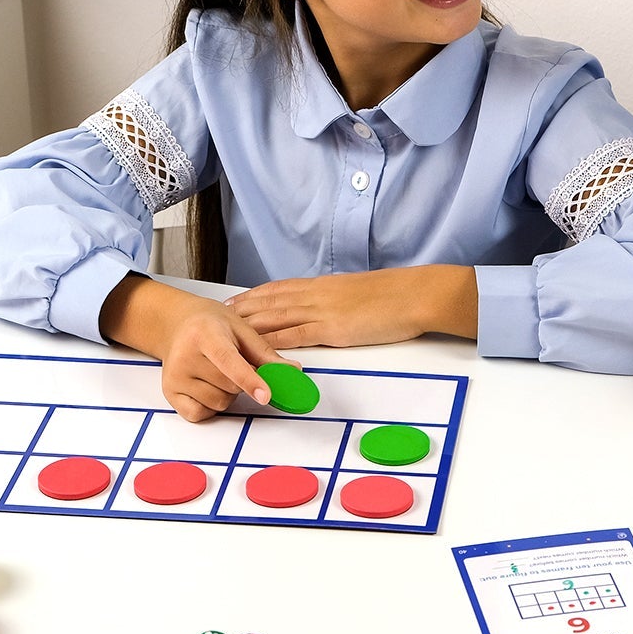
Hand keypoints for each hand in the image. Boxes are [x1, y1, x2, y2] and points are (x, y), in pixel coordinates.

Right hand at [100, 277, 291, 422]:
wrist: (177, 324)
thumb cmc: (211, 324)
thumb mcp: (241, 329)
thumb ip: (265, 353)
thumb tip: (292, 371)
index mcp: (205, 333)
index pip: (229, 361)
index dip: (250, 380)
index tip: (266, 395)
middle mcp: (185, 356)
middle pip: (229, 386)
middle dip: (242, 382)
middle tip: (234, 362)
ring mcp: (175, 377)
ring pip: (218, 403)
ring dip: (227, 394)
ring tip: (219, 372)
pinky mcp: (169, 393)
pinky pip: (200, 414)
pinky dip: (210, 406)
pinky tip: (207, 386)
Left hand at [227, 265, 476, 350]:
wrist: (413, 294)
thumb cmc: (394, 295)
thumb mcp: (359, 292)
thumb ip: (339, 299)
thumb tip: (330, 308)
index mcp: (324, 285)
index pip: (281, 288)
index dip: (256, 294)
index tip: (237, 300)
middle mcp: (317, 295)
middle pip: (271, 300)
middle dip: (244, 309)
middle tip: (219, 316)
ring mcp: (323, 311)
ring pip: (277, 316)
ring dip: (250, 325)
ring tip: (227, 332)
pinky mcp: (332, 329)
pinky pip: (296, 335)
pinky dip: (275, 342)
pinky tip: (258, 348)